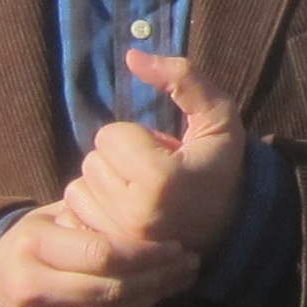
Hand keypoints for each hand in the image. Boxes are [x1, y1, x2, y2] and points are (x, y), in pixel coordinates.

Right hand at [0, 203, 196, 306]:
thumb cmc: (40, 240)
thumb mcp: (56, 216)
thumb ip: (96, 218)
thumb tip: (156, 221)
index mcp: (32, 247)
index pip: (102, 254)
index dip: (146, 253)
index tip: (177, 247)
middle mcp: (30, 290)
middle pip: (111, 290)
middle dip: (158, 278)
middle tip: (189, 264)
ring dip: (152, 299)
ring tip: (177, 280)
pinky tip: (151, 299)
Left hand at [61, 52, 250, 262]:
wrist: (231, 226)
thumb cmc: (220, 166)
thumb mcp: (218, 115)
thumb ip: (182, 77)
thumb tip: (132, 56)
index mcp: (160, 179)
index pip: (109, 136)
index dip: (136, 137)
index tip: (164, 152)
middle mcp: (135, 213)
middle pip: (92, 161)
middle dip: (119, 160)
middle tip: (153, 173)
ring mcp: (120, 238)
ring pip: (80, 187)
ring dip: (105, 183)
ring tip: (139, 193)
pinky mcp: (109, 251)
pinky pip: (76, 212)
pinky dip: (94, 206)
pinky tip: (123, 210)